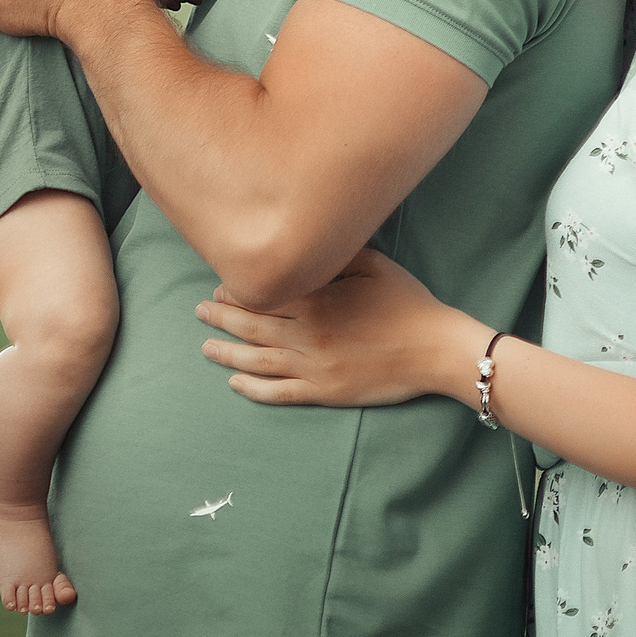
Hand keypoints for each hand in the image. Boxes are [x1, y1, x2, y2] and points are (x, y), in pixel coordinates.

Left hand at [195, 249, 483, 407]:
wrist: (435, 349)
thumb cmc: (409, 303)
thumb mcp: (375, 265)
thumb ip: (337, 255)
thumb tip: (308, 245)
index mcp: (318, 299)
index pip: (264, 294)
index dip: (237, 292)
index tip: (221, 288)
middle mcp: (308, 333)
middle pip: (251, 325)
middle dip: (220, 318)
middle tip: (199, 312)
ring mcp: (313, 366)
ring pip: (256, 360)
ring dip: (226, 353)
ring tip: (206, 348)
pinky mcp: (323, 391)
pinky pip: (278, 392)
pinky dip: (252, 388)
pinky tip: (235, 382)